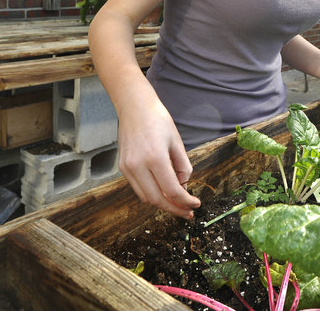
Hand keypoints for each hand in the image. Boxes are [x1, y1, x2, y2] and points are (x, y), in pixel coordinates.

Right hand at [117, 103, 200, 218]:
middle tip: (187, 212)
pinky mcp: (123, 167)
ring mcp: (127, 168)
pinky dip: (151, 194)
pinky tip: (163, 192)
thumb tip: (184, 187)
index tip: (195, 205)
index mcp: (155, 158)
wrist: (134, 107)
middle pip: (157, 199)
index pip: (172, 190)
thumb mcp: (177, 142)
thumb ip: (183, 167)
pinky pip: (138, 188)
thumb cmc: (159, 120)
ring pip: (146, 197)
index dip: (185, 201)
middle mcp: (138, 165)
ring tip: (177, 204)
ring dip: (162, 204)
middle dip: (174, 209)